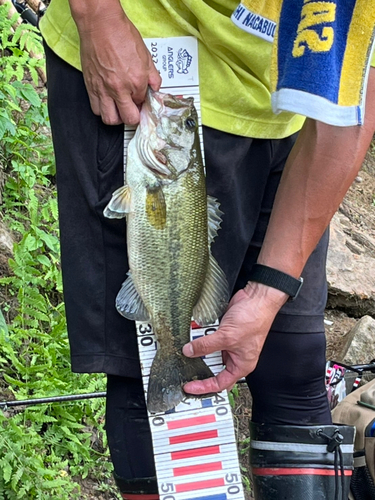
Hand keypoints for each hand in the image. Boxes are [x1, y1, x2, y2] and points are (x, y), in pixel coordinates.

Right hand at [74, 6, 160, 124]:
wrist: (100, 24)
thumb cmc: (121, 35)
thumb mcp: (146, 55)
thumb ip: (153, 76)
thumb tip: (156, 88)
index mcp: (136, 82)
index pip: (142, 104)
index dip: (142, 103)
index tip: (140, 99)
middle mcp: (120, 89)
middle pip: (128, 119)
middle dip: (132, 117)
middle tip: (132, 110)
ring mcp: (104, 89)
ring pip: (110, 119)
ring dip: (116, 117)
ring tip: (119, 108)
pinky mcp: (90, 86)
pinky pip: (95, 109)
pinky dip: (102, 109)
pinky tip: (107, 101)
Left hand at [182, 282, 287, 393]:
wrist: (257, 298)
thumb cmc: (253, 319)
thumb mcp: (226, 336)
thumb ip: (206, 345)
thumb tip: (189, 352)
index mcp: (241, 365)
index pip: (220, 383)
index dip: (204, 387)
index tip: (189, 387)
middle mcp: (236, 356)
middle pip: (215, 370)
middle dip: (200, 371)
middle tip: (184, 374)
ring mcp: (230, 343)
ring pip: (210, 353)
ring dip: (199, 352)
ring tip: (185, 354)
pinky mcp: (225, 331)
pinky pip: (210, 339)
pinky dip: (201, 339)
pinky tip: (191, 338)